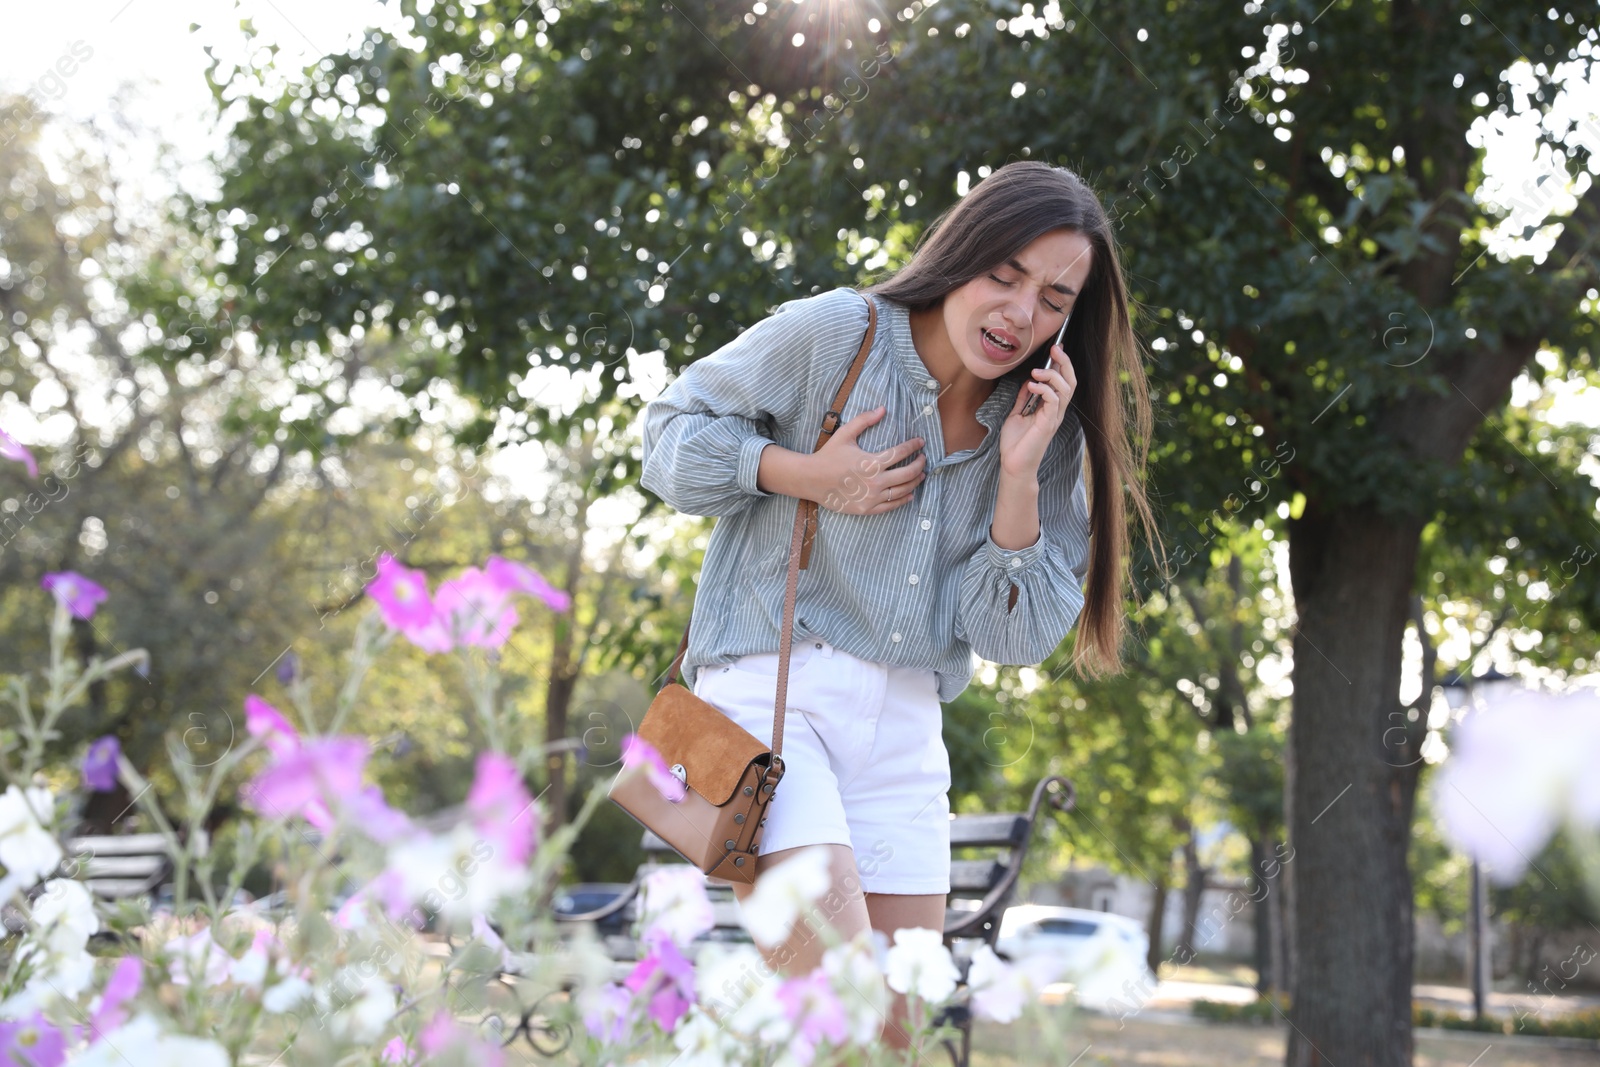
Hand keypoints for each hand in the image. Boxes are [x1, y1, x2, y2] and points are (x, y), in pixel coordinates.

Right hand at [803, 405, 926, 514]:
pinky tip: (910, 493)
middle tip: (923, 459)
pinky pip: (891, 506)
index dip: (914, 446)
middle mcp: (875, 482)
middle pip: (908, 474)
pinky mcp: (866, 509)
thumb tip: (883, 408)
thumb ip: (864, 420)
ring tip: (921, 475)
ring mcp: (872, 497)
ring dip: (915, 482)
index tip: (920, 442)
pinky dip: (903, 499)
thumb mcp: (845, 434)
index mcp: (872, 462)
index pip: (901, 453)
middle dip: (919, 465)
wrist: (811, 479)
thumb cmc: (828, 455)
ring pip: (902, 491)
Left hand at [999, 343, 1076, 478]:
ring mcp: (1054, 417)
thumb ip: (1024, 398)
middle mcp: (1056, 411)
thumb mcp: (1017, 414)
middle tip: (1055, 350)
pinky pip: (1054, 401)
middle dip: (1064, 363)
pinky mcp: (1048, 424)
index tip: (1055, 349)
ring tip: (1036, 372)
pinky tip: (1032, 386)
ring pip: (1066, 389)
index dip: (1062, 364)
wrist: (1013, 464)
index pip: (1063, 381)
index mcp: (1051, 407)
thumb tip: (1028, 382)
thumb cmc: (1016, 443)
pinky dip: (1044, 390)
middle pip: (1070, 382)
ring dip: (1052, 375)